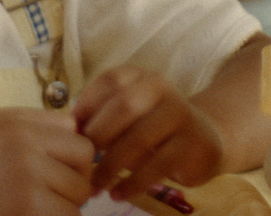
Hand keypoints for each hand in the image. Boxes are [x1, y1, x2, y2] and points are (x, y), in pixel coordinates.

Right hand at [0, 107, 93, 215]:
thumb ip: (37, 132)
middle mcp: (20, 136)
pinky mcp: (30, 203)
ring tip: (33, 207)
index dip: (68, 153)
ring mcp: (26, 169)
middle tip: (49, 193)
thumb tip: (89, 141)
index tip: (52, 170)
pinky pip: (71, 214)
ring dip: (66, 205)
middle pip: (85, 154)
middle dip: (75, 178)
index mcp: (12, 119)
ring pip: (81, 189)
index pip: (72, 127)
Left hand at [73, 65, 224, 200]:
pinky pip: (157, 165)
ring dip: (111, 166)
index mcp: (142, 76)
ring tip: (95, 186)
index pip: (110, 80)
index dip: (87, 104)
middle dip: (98, 136)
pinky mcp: (193, 143)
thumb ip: (101, 117)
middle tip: (81, 162)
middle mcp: (163, 88)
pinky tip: (118, 194)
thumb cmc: (153, 128)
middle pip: (124, 105)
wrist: (204, 139)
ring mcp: (180, 114)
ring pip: (140, 138)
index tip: (72, 133)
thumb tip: (66, 132)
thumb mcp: (128, 116)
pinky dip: (132, 183)